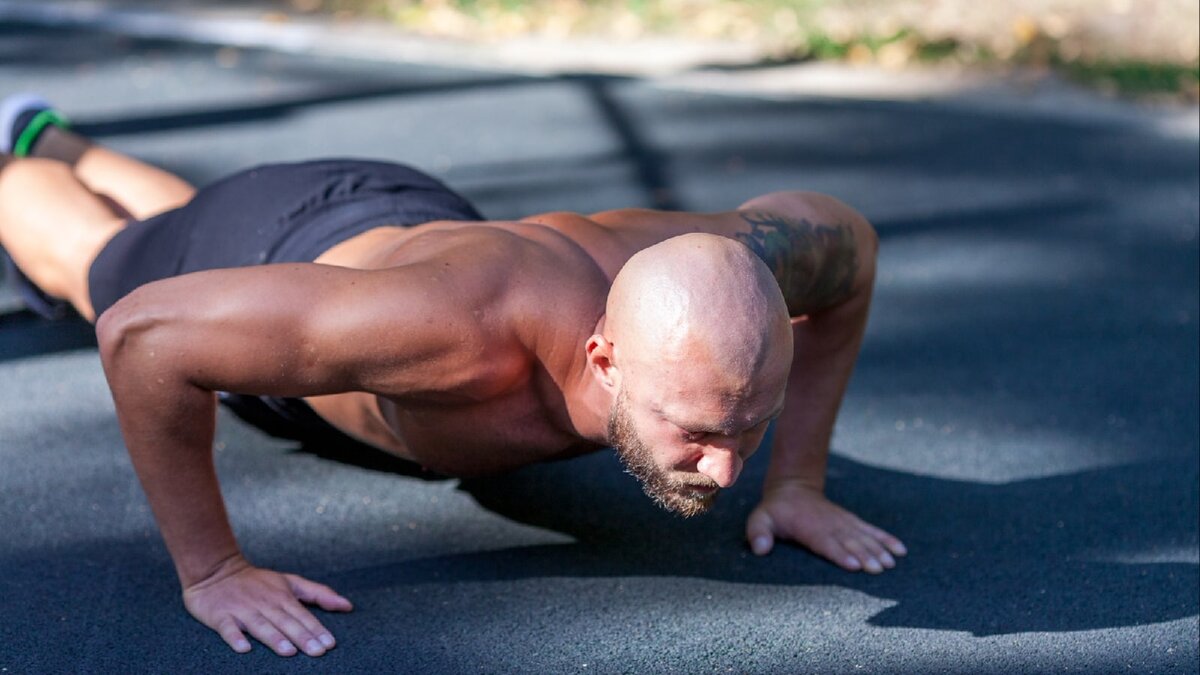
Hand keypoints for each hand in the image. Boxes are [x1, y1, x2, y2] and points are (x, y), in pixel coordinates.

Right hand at [182, 554, 352, 655]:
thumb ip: (319, 593)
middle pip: (285, 622)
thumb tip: (347, 605)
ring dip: (274, 638)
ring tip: (288, 651)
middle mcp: (264, 603)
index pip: (303, 615)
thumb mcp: (290, 582)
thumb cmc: (258, 581)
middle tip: (317, 652)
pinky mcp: (220, 616)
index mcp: (282, 596)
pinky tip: (244, 648)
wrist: (216, 571)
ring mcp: (242, 610)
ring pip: (260, 625)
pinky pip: (228, 628)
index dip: (316, 629)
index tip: (330, 644)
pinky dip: (235, 637)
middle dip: (302, 637)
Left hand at [745, 480, 906, 572]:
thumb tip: (760, 550)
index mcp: (809, 527)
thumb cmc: (776, 510)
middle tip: (879, 569)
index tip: (853, 564)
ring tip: (891, 563)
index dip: (839, 553)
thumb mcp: (760, 518)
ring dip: (878, 549)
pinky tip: (900, 550)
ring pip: (863, 536)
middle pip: (849, 542)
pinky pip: (871, 530)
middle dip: (865, 555)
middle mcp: (829, 525)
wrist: (794, 488)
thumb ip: (758, 533)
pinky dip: (886, 539)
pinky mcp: (852, 522)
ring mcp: (843, 522)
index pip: (825, 542)